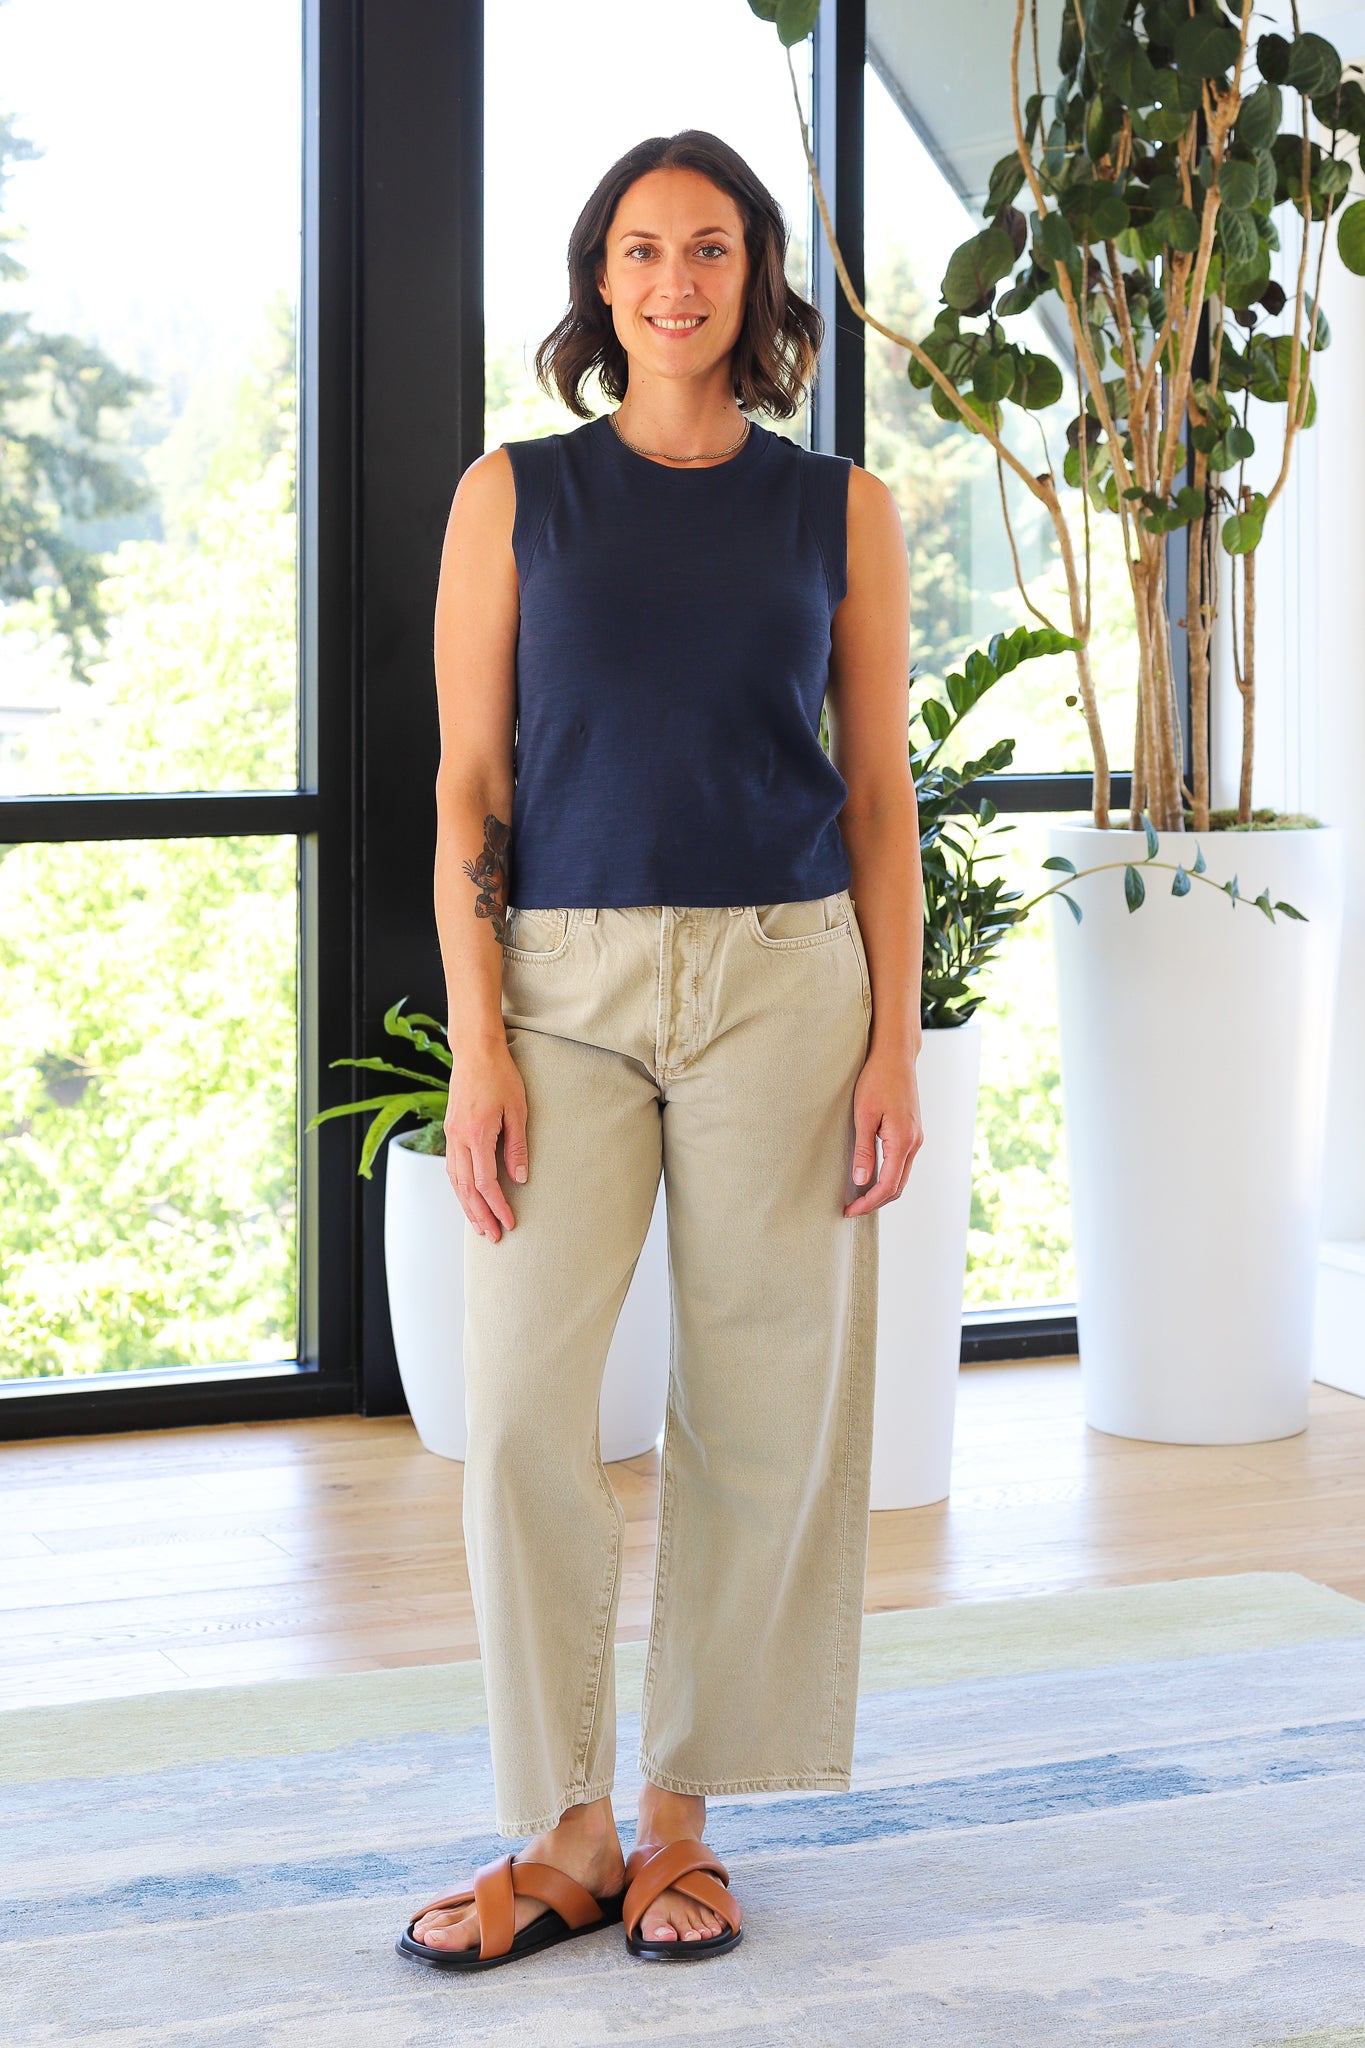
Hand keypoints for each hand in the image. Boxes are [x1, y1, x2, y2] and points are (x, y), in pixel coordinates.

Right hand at [445, 1041, 527, 1241]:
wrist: (475, 1052)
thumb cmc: (500, 1076)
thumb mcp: (517, 1110)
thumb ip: (517, 1147)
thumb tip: (521, 1178)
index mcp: (476, 1134)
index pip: (485, 1183)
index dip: (497, 1206)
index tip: (509, 1222)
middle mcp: (458, 1139)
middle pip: (465, 1189)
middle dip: (480, 1215)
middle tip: (493, 1237)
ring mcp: (450, 1135)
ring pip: (454, 1181)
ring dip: (466, 1206)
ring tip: (479, 1226)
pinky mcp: (450, 1130)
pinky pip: (451, 1168)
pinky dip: (459, 1188)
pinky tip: (467, 1199)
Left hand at [844, 1042, 922, 1217]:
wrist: (896, 1057)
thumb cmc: (877, 1080)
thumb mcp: (863, 1115)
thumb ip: (863, 1150)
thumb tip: (861, 1181)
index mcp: (903, 1141)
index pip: (888, 1186)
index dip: (869, 1202)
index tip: (850, 1211)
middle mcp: (914, 1142)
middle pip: (898, 1187)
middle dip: (875, 1202)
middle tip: (851, 1209)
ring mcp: (916, 1138)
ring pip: (901, 1176)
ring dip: (882, 1191)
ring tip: (858, 1197)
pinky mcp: (912, 1132)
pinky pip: (902, 1163)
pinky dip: (888, 1176)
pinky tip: (871, 1176)